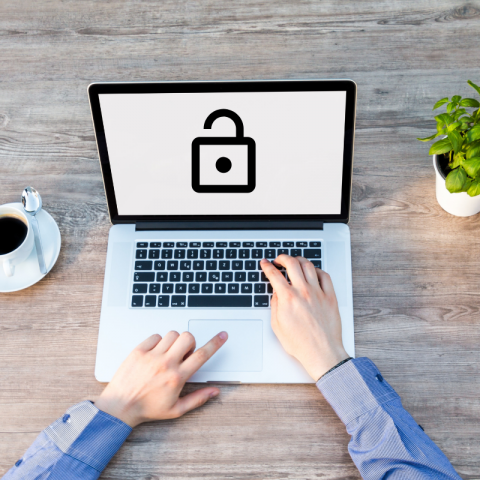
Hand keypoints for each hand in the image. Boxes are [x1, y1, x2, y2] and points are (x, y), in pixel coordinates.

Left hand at [94, 331, 227, 426]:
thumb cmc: (147, 409)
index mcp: (177, 377)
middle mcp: (165, 364)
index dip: (215, 343)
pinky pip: (155, 336)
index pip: (201, 355)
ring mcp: (151, 356)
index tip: (222, 335)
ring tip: (168, 353)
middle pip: (187, 338)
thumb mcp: (176, 410)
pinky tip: (156, 353)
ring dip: (175, 341)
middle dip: (190, 342)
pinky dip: (159, 341)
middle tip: (184, 353)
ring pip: (172, 334)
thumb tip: (215, 392)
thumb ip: (198, 399)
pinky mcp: (139, 351)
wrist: (119, 406)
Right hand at [260, 256, 348, 380]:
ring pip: (308, 266)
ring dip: (299, 260)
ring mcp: (318, 293)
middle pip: (291, 263)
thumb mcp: (277, 325)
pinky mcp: (330, 297)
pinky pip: (325, 276)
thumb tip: (276, 293)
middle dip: (282, 257)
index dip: (267, 266)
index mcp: (288, 299)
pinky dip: (317, 270)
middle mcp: (303, 292)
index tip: (265, 263)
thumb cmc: (300, 344)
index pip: (274, 274)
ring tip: (295, 262)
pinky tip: (313, 272)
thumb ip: (275, 305)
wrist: (321, 353)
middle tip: (279, 260)